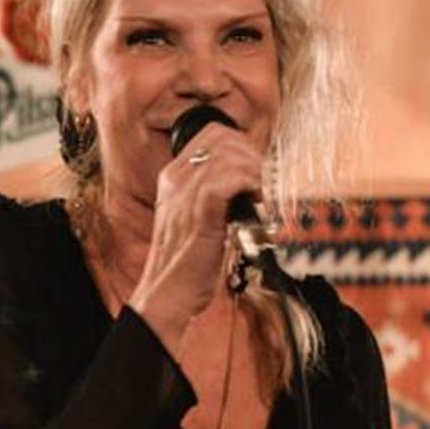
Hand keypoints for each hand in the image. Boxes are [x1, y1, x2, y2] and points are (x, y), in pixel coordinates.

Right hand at [129, 122, 264, 350]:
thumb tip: (247, 185)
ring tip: (261, 195)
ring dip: (254, 171)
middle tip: (262, 182)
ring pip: (229, 154)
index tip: (256, 170)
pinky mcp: (200, 213)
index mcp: (173, 177)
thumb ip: (214, 197)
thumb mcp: (195, 220)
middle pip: (223, 137)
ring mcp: (186, 194)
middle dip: (251, 154)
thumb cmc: (186, 264)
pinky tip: (257, 203)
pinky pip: (229, 180)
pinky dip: (250, 186)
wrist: (167, 294)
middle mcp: (177, 179)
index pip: (213, 134)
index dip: (241, 145)